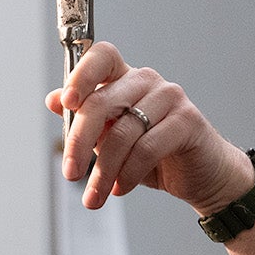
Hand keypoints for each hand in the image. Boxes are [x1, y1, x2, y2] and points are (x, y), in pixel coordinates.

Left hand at [46, 41, 251, 213]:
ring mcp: (169, 97)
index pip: (101, 57)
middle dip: (79, 142)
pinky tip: (121, 189)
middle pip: (102, 102)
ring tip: (96, 196)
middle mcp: (147, 81)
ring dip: (104, 171)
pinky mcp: (187, 120)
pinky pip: (147, 148)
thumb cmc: (155, 155)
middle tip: (70, 174)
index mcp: (125, 79)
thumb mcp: (112, 138)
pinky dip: (129, 173)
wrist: (202, 174)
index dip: (81, 75)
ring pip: (123, 132)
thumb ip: (86, 119)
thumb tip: (52, 100)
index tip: (66, 102)